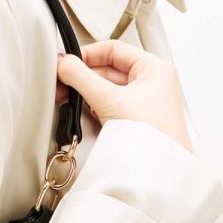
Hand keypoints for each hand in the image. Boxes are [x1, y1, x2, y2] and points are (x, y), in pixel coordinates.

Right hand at [55, 40, 193, 152]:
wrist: (160, 173)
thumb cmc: (150, 135)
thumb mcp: (109, 99)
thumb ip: (81, 77)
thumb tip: (63, 63)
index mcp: (154, 69)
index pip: (114, 49)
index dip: (88, 54)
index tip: (68, 63)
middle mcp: (151, 83)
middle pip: (109, 69)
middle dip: (83, 76)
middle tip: (62, 83)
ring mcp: (144, 103)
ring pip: (108, 88)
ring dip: (87, 92)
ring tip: (69, 99)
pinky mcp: (136, 121)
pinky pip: (110, 105)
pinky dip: (95, 106)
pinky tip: (83, 112)